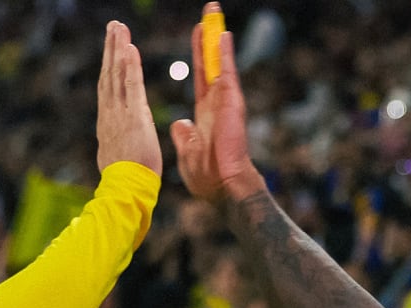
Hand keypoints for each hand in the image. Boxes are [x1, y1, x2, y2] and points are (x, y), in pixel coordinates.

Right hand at [96, 21, 162, 175]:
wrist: (125, 191)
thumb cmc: (126, 181)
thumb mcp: (117, 157)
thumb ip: (116, 143)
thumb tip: (114, 140)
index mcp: (109, 123)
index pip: (108, 88)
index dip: (109, 66)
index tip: (111, 48)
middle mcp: (111, 114)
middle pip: (109, 75)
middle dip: (110, 49)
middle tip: (113, 26)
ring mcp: (120, 114)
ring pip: (117, 75)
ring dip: (118, 49)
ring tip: (119, 28)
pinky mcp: (134, 116)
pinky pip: (132, 86)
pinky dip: (130, 66)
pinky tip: (130, 48)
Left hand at [170, 3, 262, 204]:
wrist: (222, 186)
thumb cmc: (207, 176)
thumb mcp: (189, 151)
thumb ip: (186, 136)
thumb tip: (179, 124)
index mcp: (205, 112)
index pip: (201, 76)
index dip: (199, 55)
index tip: (198, 35)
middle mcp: (217, 101)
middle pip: (210, 63)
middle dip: (208, 38)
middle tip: (208, 13)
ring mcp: (225, 100)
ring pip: (219, 62)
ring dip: (216, 38)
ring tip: (214, 14)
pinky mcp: (231, 103)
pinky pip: (226, 73)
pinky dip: (224, 54)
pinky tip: (221, 34)